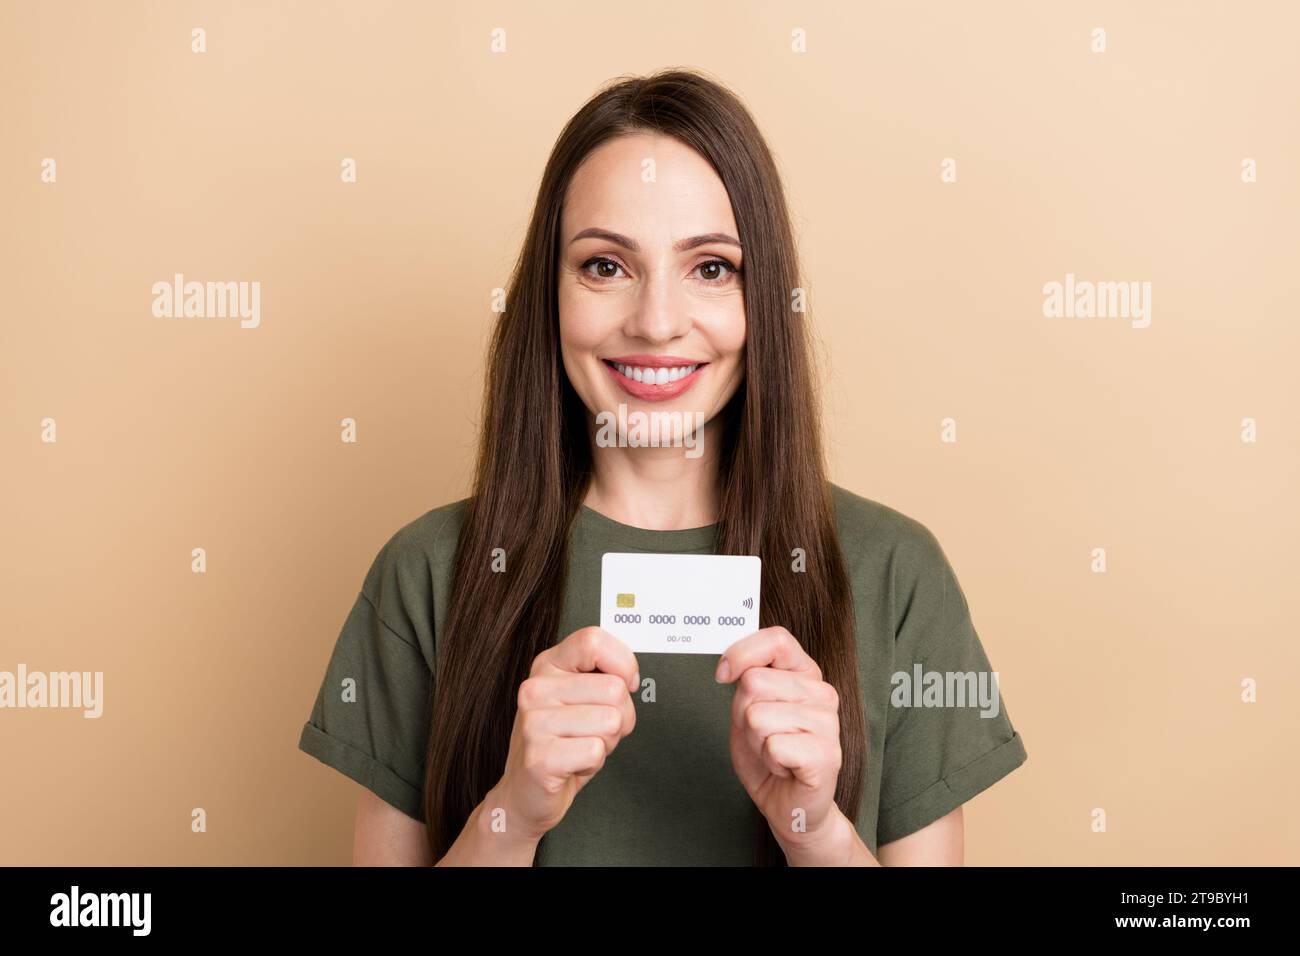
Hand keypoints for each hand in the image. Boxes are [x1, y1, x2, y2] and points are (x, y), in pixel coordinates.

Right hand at [490, 626, 638, 843]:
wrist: (525, 792)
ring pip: (611, 721)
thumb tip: (629, 674)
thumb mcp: (579, 697)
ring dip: (606, 741)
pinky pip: (596, 750)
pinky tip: (572, 763)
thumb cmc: (560, 743)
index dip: (623, 663)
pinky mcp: (540, 756)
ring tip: (580, 746)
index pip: (593, 640)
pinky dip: (594, 763)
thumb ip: (601, 676)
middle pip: (614, 688)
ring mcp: (534, 722)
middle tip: (594, 730)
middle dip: (620, 716)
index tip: (626, 683)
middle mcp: (536, 688)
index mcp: (548, 665)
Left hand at [716, 626, 848, 858]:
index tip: (723, 675)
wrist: (789, 803)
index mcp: (806, 674)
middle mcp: (822, 694)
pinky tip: (785, 767)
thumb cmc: (769, 754)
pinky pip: (772, 745)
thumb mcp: (749, 707)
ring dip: (755, 740)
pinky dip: (768, 760)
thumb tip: (728, 664)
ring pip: (757, 716)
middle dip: (743, 713)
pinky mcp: (825, 755)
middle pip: (754, 682)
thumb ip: (747, 678)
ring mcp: (828, 724)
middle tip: (761, 734)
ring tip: (774, 752)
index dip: (741, 653)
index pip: (776, 639)